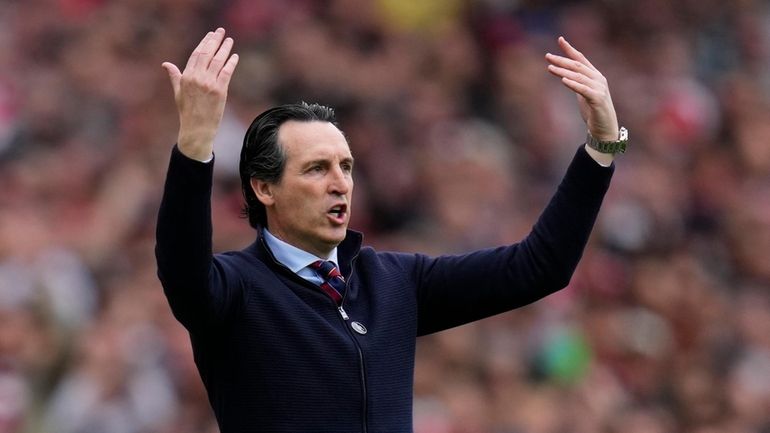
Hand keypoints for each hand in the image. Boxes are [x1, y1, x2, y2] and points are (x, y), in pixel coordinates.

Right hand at [163, 28, 238, 160]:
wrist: (197, 129)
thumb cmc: (187, 112)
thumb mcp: (178, 93)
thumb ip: (175, 76)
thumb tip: (166, 64)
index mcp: (186, 76)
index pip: (197, 54)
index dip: (204, 43)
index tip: (210, 35)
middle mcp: (197, 78)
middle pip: (208, 54)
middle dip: (215, 40)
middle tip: (221, 31)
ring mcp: (209, 84)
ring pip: (218, 61)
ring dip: (225, 49)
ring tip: (229, 40)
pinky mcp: (220, 91)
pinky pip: (227, 73)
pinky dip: (231, 63)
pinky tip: (235, 56)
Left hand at [545, 37, 618, 143]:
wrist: (605, 129)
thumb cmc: (593, 112)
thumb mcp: (583, 94)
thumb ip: (578, 84)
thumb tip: (566, 76)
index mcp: (595, 76)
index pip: (581, 59)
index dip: (570, 49)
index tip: (560, 39)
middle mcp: (598, 79)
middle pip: (577, 66)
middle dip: (562, 60)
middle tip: (547, 56)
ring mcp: (599, 89)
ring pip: (578, 76)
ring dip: (563, 71)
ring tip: (549, 67)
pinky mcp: (598, 100)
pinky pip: (584, 90)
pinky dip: (573, 84)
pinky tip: (563, 80)